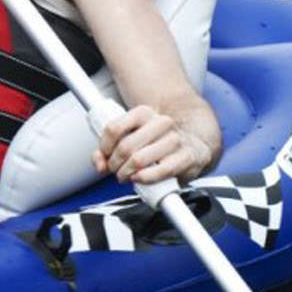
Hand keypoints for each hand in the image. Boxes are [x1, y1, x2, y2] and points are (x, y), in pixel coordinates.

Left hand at [92, 105, 214, 185]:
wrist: (192, 148)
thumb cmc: (155, 145)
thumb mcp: (129, 140)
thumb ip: (106, 151)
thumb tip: (99, 164)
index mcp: (143, 113)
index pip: (114, 128)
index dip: (104, 147)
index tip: (105, 156)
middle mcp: (160, 122)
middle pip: (125, 146)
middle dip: (114, 164)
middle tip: (116, 171)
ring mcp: (175, 139)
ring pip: (140, 159)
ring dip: (127, 173)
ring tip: (127, 176)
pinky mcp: (187, 156)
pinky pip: (161, 170)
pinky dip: (145, 178)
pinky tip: (139, 178)